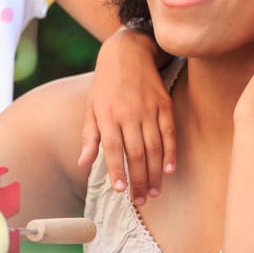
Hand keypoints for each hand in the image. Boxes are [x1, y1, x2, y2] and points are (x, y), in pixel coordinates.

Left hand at [79, 26, 175, 205]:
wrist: (127, 52)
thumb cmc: (105, 84)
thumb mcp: (91, 107)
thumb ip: (88, 137)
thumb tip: (82, 164)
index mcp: (107, 115)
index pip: (113, 149)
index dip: (117, 171)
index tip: (120, 191)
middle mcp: (129, 114)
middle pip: (135, 153)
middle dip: (138, 179)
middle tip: (141, 200)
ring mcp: (149, 109)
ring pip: (154, 147)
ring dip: (155, 172)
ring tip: (154, 192)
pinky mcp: (164, 105)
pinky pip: (169, 133)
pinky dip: (171, 153)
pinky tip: (170, 170)